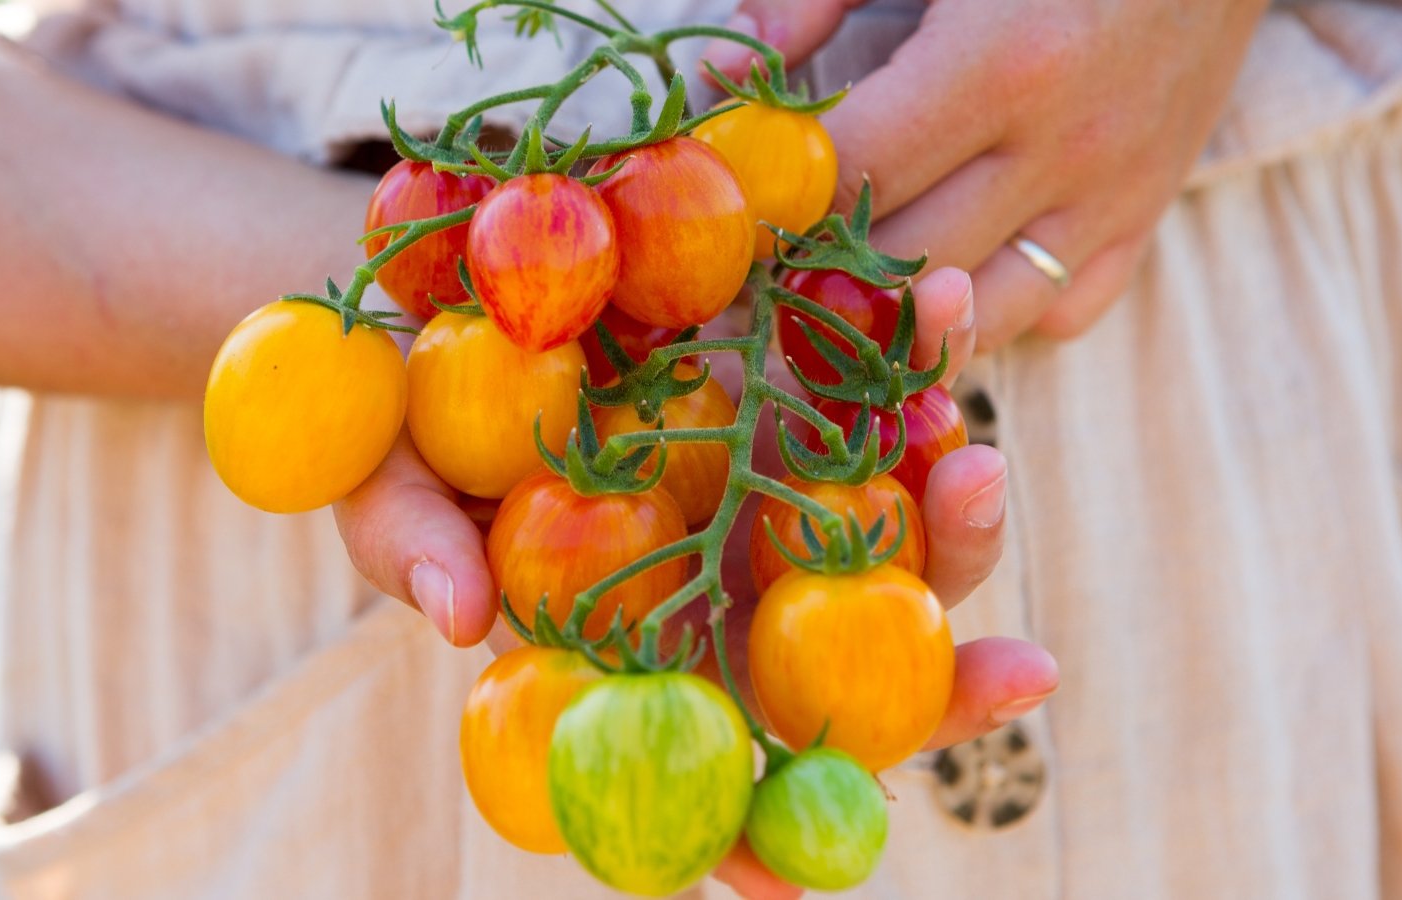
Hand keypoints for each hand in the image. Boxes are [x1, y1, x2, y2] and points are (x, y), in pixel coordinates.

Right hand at [334, 268, 1055, 896]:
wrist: (435, 296)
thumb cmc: (398, 419)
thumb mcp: (381, 479)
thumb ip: (408, 544)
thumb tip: (456, 616)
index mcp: (625, 645)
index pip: (697, 766)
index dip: (751, 837)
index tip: (810, 888)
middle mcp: (711, 584)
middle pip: (844, 674)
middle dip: (939, 693)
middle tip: (1020, 672)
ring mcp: (760, 490)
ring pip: (890, 534)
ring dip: (956, 504)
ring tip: (976, 449)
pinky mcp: (787, 386)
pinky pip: (872, 391)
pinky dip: (914, 361)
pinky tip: (942, 301)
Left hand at [703, 0, 1267, 348]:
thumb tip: (728, 75)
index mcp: (1003, 62)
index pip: (857, 174)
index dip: (780, 197)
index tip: (737, 198)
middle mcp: (1065, 147)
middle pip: (905, 261)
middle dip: (821, 268)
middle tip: (763, 260)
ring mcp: (1114, 195)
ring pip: (981, 315)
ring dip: (900, 316)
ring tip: (841, 292)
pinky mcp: (1147, 216)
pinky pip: (1059, 312)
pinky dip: (996, 313)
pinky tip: (949, 279)